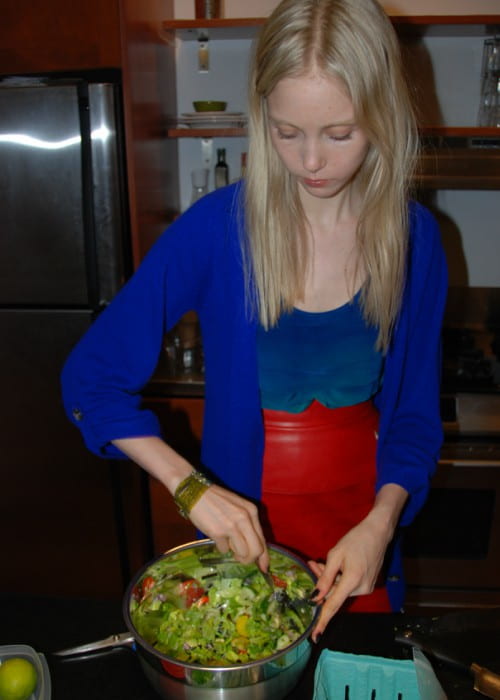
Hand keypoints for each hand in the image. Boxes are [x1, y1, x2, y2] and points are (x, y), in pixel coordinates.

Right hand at [189, 484, 269, 571]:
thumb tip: (254, 550)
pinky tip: (215, 534)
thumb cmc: (217, 500)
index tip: (264, 568)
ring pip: (242, 553)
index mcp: (252, 511)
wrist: (196, 492)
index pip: (263, 539)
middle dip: (249, 559)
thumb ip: (247, 525)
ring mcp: (231, 526)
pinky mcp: (217, 532)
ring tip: (227, 542)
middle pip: (256, 550)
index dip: (264, 557)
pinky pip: (224, 550)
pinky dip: (220, 546)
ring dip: (234, 553)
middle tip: (241, 559)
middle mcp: (245, 519)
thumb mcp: (238, 508)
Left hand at [308, 484, 406, 641]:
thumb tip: (315, 598)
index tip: (314, 637)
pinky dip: (339, 578)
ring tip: (323, 562)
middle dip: (322, 583)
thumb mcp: (336, 555)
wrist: (378, 533)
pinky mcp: (368, 584)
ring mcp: (366, 587)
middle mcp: (361, 589)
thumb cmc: (356, 540)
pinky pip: (348, 586)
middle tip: (314, 564)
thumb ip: (325, 578)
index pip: (333, 605)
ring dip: (330, 579)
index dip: (322, 621)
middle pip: (334, 593)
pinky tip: (336, 566)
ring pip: (340, 589)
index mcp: (352, 581)